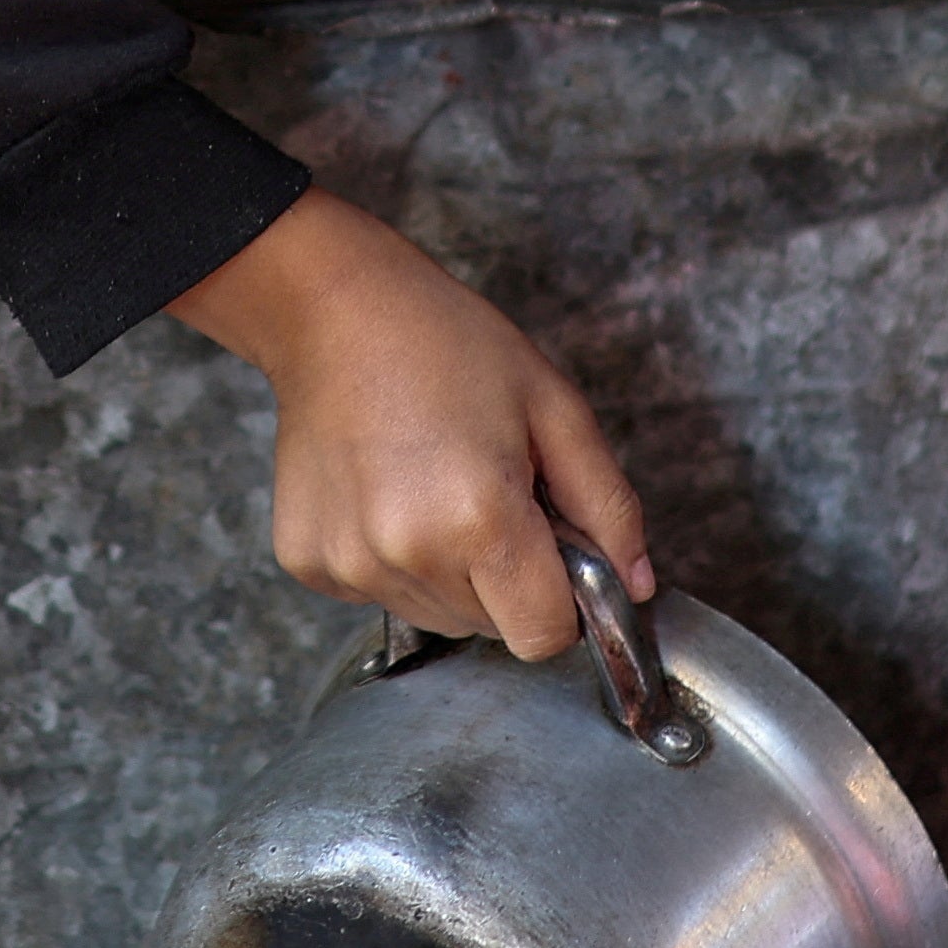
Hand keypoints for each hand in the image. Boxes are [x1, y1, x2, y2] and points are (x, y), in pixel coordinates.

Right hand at [167, 191, 647, 658]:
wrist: (335, 310)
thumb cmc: (447, 344)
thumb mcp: (554, 409)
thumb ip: (608, 506)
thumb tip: (638, 584)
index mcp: (480, 519)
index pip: (543, 637)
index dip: (562, 600)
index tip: (551, 550)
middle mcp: (408, 555)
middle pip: (491, 628)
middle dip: (506, 579)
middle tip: (490, 492)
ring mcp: (350, 564)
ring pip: (436, 615)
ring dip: (451, 572)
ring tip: (435, 487)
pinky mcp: (308, 562)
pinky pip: (379, 593)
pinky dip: (394, 560)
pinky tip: (388, 492)